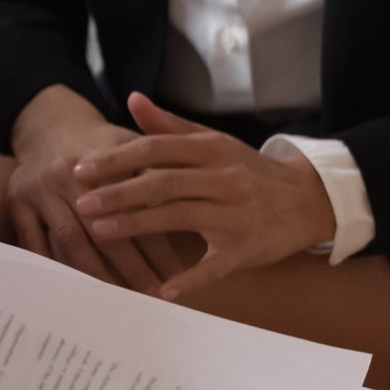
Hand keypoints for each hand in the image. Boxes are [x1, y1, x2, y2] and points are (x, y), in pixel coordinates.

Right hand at [5, 86, 184, 293]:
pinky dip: (53, 266)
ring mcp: (39, 190)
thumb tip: (192, 211)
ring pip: (70, 240)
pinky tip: (74, 288)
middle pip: (103, 230)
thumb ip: (157, 174)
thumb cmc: (100, 142)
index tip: (176, 274)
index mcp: (101, 159)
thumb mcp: (129, 145)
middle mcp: (66, 174)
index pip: (135, 209)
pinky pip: (34, 242)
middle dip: (131, 267)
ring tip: (119, 298)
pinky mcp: (16, 202)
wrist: (49, 124)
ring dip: (96, 273)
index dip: (157, 244)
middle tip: (153, 295)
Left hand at [71, 93, 336, 300]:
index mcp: (212, 149)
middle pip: (163, 183)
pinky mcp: (246, 248)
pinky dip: (187, 279)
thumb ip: (170, 125)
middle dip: (118, 194)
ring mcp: (236, 215)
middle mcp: (224, 179)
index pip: (156, 149)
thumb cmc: (247, 169)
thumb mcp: (213, 142)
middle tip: (82, 204)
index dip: (116, 159)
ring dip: (136, 226)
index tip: (81, 169)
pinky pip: (212, 265)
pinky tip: (159, 290)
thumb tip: (133, 99)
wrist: (308, 199)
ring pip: (179, 218)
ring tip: (99, 231)